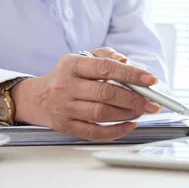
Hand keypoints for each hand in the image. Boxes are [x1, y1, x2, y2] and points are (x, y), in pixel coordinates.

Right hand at [12, 47, 162, 140]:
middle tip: (152, 103)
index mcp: (72, 65)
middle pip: (106, 94)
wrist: (36, 98)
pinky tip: (129, 125)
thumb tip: (126, 61)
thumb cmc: (66, 76)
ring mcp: (65, 108)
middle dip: (135, 99)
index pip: (106, 68)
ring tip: (142, 111)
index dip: (131, 74)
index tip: (150, 80)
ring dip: (127, 114)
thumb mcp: (82, 58)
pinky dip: (115, 131)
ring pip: (101, 113)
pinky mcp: (66, 126)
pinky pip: (94, 132)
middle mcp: (67, 86)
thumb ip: (105, 56)